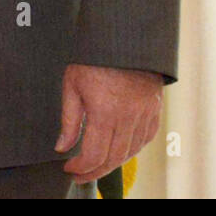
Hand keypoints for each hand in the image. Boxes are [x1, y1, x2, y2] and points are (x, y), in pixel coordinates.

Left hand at [55, 63, 162, 183]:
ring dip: (112, 163)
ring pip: (130, 152)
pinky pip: (144, 141)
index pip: (94, 153)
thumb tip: (62, 146)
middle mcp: (128, 118)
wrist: (123, 41)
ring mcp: (144, 116)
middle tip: (79, 174)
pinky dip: (130, 151)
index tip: (68, 168)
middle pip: (113, 158)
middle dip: (94, 171)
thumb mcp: (72, 85)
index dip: (81, 166)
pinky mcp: (154, 112)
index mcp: (105, 112)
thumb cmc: (93, 59)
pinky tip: (117, 151)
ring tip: (95, 165)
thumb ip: (69, 120)